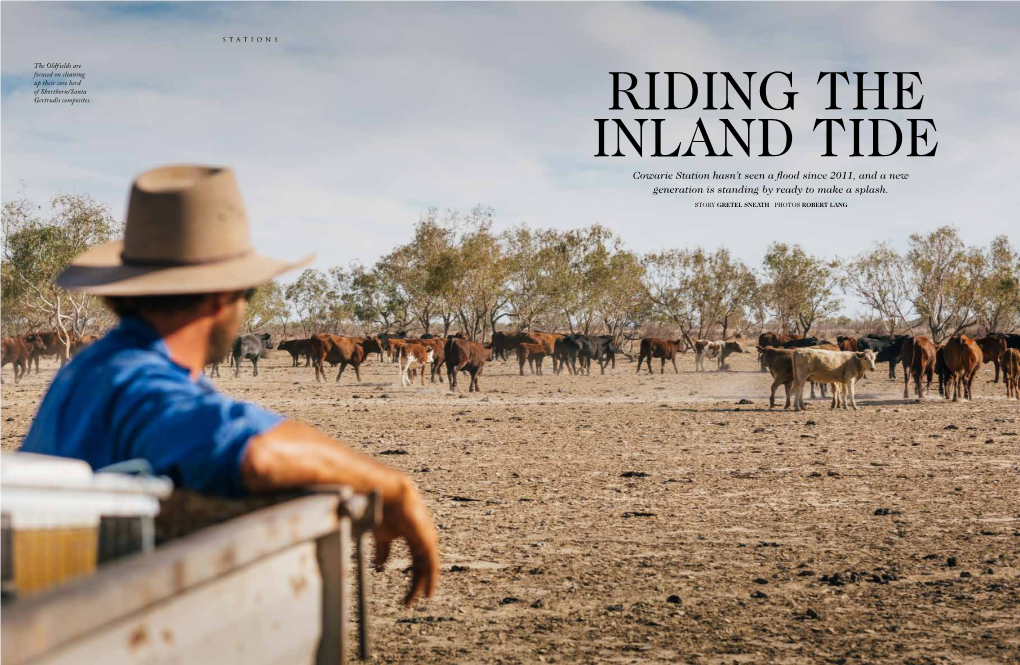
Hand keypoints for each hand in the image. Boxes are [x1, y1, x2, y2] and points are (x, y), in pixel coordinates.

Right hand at [372, 477, 439, 605]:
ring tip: (421, 599)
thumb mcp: (382, 536)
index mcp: (414, 537)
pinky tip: (428, 592)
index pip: (417, 561)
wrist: (389, 496)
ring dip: (425, 584)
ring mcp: (428, 539)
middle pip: (423, 566)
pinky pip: (432, 564)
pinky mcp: (428, 541)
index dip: (414, 577)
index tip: (408, 593)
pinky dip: (431, 579)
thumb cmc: (384, 511)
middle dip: (418, 583)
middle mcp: (424, 539)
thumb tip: (380, 565)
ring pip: (429, 567)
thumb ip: (383, 550)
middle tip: (409, 601)